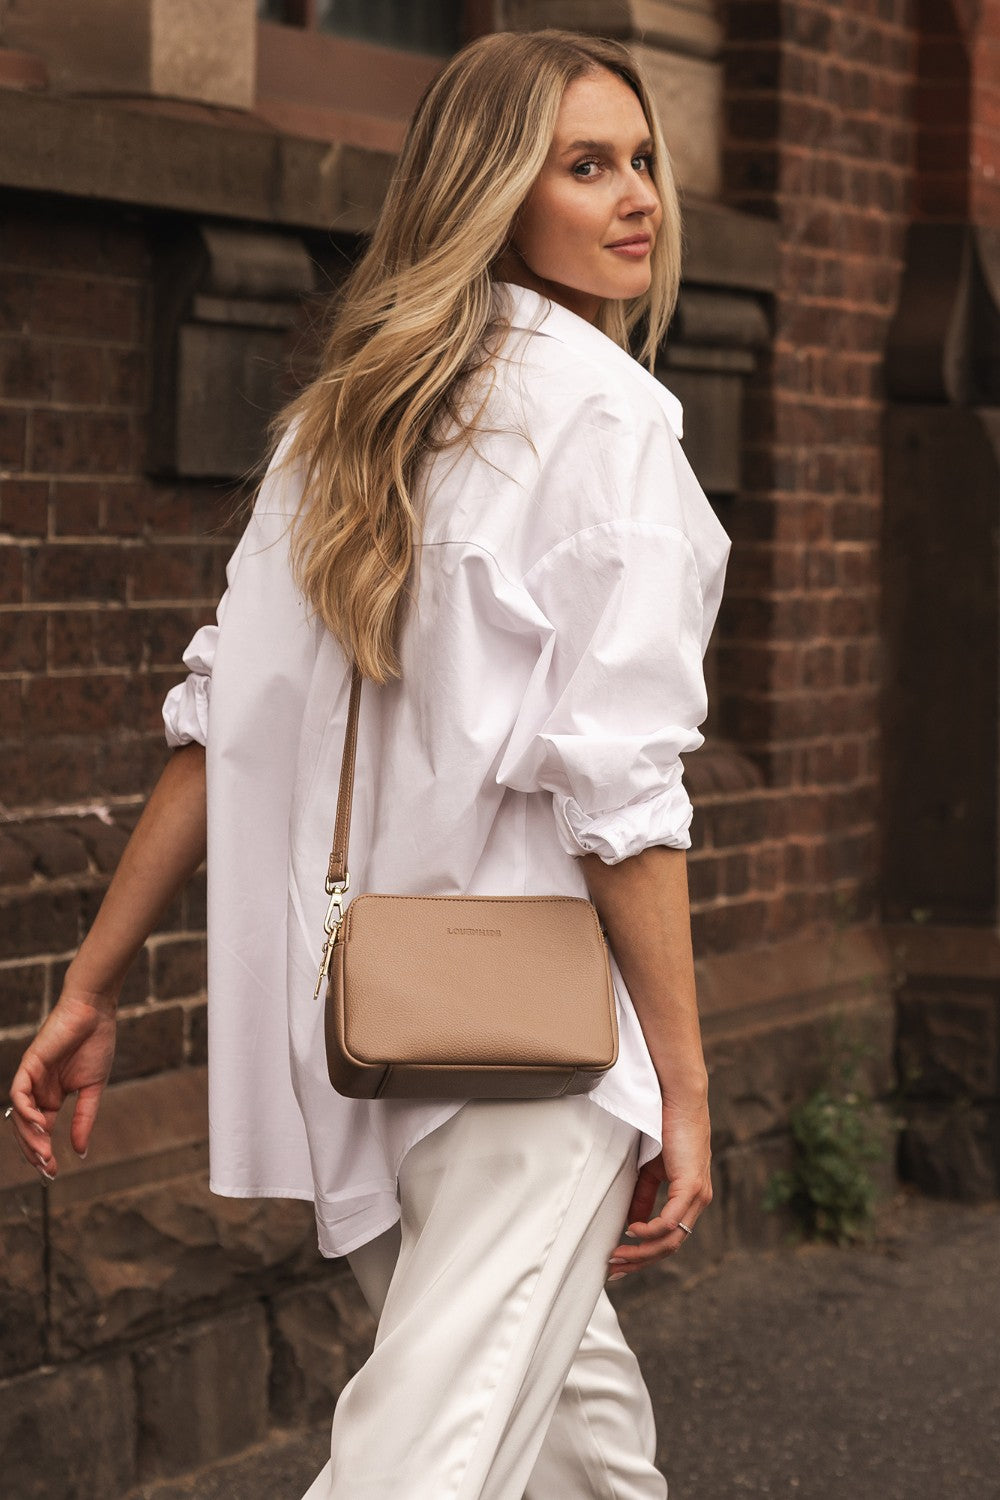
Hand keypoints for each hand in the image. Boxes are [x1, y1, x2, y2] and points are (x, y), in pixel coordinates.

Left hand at [5, 987, 116, 1181]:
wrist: (95, 1013)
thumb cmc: (96, 1044)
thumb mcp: (93, 1089)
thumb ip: (85, 1118)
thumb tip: (80, 1152)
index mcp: (52, 1097)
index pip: (41, 1131)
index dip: (44, 1153)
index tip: (54, 1172)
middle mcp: (37, 1091)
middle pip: (26, 1129)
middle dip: (34, 1151)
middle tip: (47, 1169)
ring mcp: (31, 1078)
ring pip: (19, 1115)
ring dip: (30, 1136)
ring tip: (44, 1153)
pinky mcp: (29, 1065)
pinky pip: (19, 1094)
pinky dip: (25, 1111)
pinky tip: (40, 1124)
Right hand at [606, 1093, 711, 1279]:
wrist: (678, 1099)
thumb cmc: (666, 1127)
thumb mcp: (650, 1169)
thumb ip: (643, 1196)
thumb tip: (632, 1223)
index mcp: (690, 1198)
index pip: (669, 1238)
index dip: (645, 1254)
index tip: (620, 1263)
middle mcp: (698, 1201)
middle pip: (670, 1246)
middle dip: (640, 1261)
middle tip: (614, 1269)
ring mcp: (697, 1195)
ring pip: (670, 1240)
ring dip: (642, 1252)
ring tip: (617, 1254)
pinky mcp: (691, 1186)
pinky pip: (670, 1221)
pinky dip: (650, 1231)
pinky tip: (633, 1231)